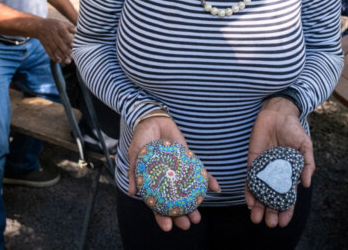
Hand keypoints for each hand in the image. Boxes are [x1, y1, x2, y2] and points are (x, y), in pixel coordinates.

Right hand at [36, 17, 75, 63]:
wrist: (38, 26)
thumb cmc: (54, 24)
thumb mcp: (62, 22)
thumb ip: (70, 27)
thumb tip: (77, 31)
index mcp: (58, 27)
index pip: (64, 33)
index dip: (68, 39)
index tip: (73, 45)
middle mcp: (52, 34)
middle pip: (59, 43)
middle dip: (66, 50)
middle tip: (72, 56)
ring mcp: (48, 40)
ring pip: (55, 49)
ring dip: (61, 56)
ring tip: (68, 61)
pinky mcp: (45, 45)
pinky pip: (49, 51)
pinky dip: (53, 57)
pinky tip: (59, 61)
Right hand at [128, 113, 219, 231]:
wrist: (154, 120)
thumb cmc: (142, 139)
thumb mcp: (135, 155)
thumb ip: (133, 172)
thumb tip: (132, 192)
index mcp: (153, 183)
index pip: (157, 204)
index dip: (161, 216)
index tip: (168, 227)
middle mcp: (167, 180)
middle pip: (174, 203)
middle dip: (181, 216)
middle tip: (187, 224)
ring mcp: (179, 172)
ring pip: (187, 193)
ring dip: (194, 205)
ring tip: (198, 216)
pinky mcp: (189, 162)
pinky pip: (200, 173)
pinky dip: (208, 181)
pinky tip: (215, 188)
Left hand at [245, 97, 314, 227]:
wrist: (278, 113)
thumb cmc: (294, 129)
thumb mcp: (305, 146)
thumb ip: (307, 164)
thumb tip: (306, 184)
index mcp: (290, 174)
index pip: (288, 197)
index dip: (286, 210)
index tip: (283, 222)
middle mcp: (276, 174)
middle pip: (272, 198)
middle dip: (270, 212)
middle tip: (269, 223)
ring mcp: (263, 169)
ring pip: (260, 192)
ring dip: (258, 206)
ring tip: (257, 218)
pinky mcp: (253, 161)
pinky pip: (249, 178)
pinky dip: (249, 190)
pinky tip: (249, 201)